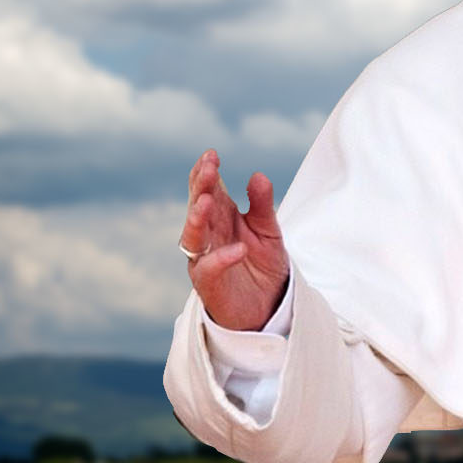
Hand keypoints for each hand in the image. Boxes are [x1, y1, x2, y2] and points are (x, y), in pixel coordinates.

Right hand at [181, 149, 290, 330]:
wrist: (268, 307)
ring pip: (193, 236)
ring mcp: (204, 258)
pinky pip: (209, 269)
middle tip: (208, 168)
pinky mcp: (208, 283)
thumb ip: (263, 205)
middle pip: (198, 207)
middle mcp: (208, 234)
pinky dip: (222, 258)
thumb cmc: (263, 266)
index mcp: (220, 216)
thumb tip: (258, 175)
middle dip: (200, 187)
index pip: (207, 189)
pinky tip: (240, 248)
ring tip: (207, 201)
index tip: (211, 155)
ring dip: (197, 218)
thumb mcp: (269, 231)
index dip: (205, 172)